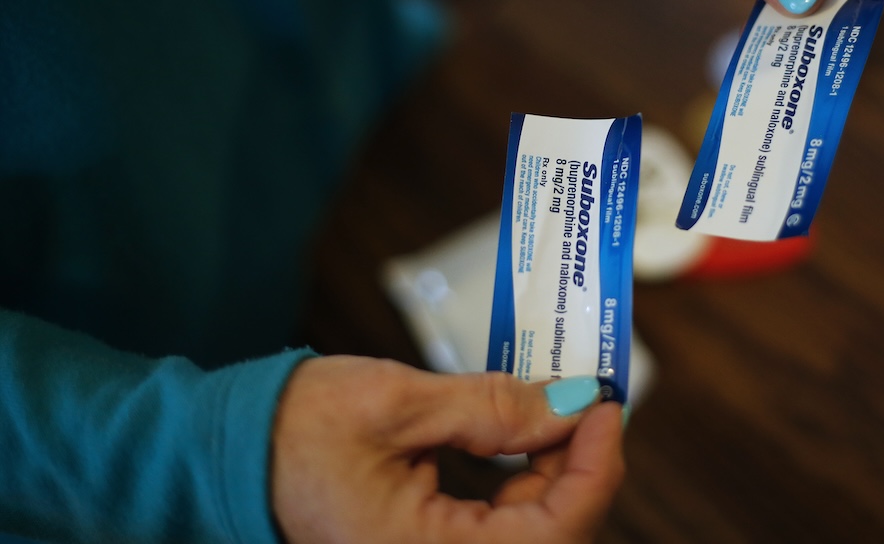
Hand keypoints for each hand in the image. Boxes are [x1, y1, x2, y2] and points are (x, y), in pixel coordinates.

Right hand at [271, 356, 623, 543]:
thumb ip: (491, 407)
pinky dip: (521, 478)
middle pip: (548, 534)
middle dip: (578, 465)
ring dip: (553, 469)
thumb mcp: (397, 403)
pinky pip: (499, 524)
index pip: (552, 535)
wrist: (232, 452)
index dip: (594, 469)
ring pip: (529, 529)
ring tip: (554, 405)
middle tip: (584, 398)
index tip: (606, 408)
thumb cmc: (293, 431)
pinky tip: (523, 432)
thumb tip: (571, 404)